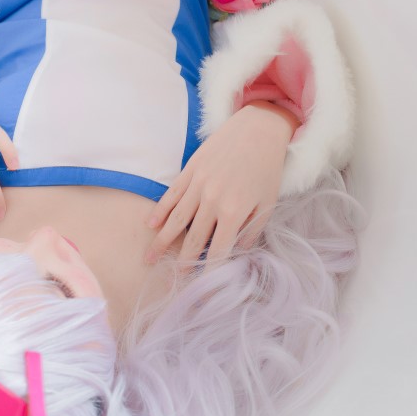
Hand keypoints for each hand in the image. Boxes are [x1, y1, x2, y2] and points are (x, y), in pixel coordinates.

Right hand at [144, 102, 298, 266]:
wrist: (257, 129)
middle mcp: (211, 201)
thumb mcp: (267, 203)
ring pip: (175, 219)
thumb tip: (239, 253)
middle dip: (181, 261)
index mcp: (233, 212)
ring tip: (149, 258)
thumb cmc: (267, 168)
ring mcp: (198, 184)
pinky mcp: (190, 170)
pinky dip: (160, 211)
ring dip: (161, 241)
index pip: (216, 250)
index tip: (200, 286)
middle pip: (192, 239)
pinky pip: (171, 195)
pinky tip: (151, 225)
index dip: (208, 270)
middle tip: (171, 277)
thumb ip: (252, 231)